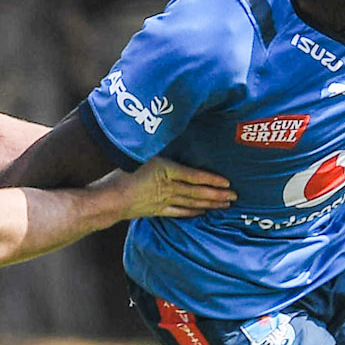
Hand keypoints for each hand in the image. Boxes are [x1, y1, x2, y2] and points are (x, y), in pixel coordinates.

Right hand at [108, 158, 235, 219]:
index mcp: (165, 171)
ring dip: (210, 204)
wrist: (109, 199)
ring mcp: (164, 201)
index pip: (194, 176)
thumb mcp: (141, 154)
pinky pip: (179, 212)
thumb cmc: (122, 173)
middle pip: (197, 192)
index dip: (212, 179)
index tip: (227, 182)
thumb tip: (170, 131)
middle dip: (217, 195)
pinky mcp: (158, 211)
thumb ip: (158, 148)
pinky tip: (203, 212)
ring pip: (192, 203)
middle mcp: (168, 187)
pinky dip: (193, 213)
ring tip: (225, 205)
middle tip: (235, 197)